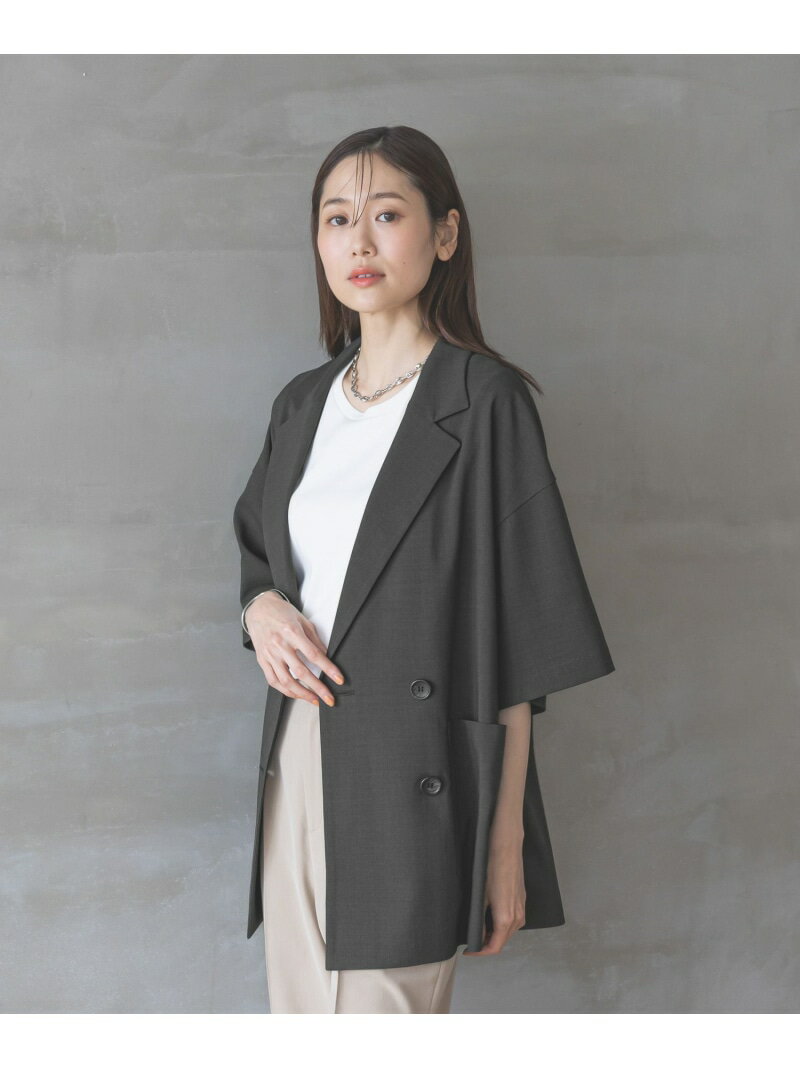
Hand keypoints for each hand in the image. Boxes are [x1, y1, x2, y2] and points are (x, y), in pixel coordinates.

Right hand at [244, 592, 344, 705]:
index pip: (314, 655)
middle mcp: (280, 645)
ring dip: (302, 694)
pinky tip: (296, 694)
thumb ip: (314, 639)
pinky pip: (273, 680)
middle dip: (317, 688)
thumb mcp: (303, 620)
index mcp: (292, 632)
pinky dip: (285, 690)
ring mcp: (269, 654)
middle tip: (329, 699)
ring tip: (314, 700)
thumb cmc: (282, 613)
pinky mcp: (262, 660)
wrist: (259, 609)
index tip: (338, 679)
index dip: (328, 669)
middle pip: (301, 672)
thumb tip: (325, 656)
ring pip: (286, 680)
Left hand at [461, 834, 525, 955]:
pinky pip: (513, 921)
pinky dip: (502, 926)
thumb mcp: (480, 896)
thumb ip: (480, 919)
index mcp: (506, 918)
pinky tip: (490, 918)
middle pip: (503, 941)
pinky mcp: (522, 900)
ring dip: (495, 936)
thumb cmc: (491, 868)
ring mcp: (522, 908)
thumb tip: (476, 935)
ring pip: (508, 932)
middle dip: (487, 945)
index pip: (495, 947)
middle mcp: (517, 917)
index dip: (480, 952)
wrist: (506, 848)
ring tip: (479, 930)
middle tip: (471, 941)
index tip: (469, 950)